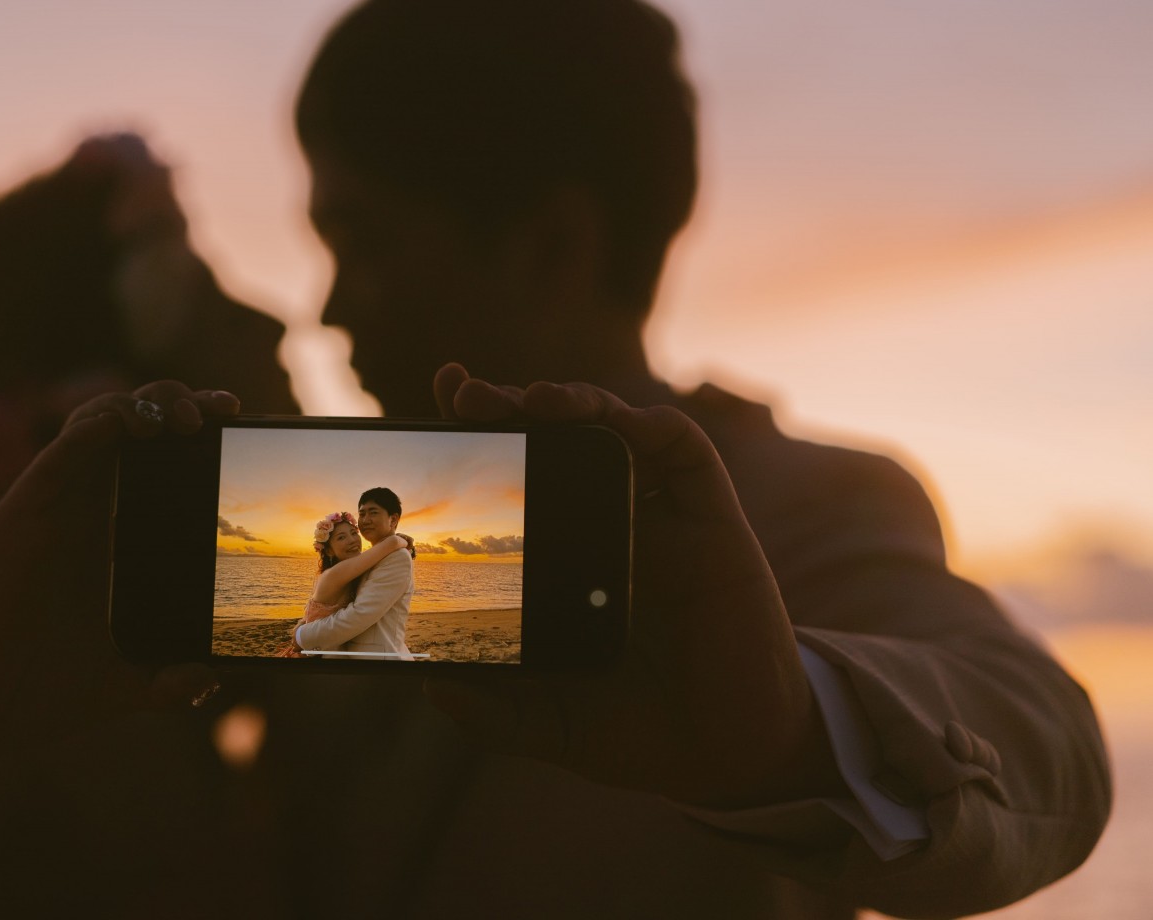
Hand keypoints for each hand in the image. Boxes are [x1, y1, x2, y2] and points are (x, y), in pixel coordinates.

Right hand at [0, 380, 233, 754]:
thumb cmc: (44, 695)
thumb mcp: (126, 686)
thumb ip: (168, 682)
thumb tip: (209, 679)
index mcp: (104, 537)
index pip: (149, 457)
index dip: (187, 427)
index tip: (233, 415)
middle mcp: (76, 513)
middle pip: (124, 428)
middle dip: (172, 403)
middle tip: (216, 411)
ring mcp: (44, 514)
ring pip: (88, 428)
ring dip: (134, 407)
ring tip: (175, 419)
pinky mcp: (13, 523)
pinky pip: (52, 462)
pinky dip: (86, 436)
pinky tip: (120, 427)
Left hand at [427, 364, 841, 807]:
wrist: (725, 758)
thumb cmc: (639, 732)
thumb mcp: (551, 722)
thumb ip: (494, 713)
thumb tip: (430, 690)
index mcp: (571, 558)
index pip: (524, 476)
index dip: (488, 435)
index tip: (443, 406)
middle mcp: (614, 526)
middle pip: (562, 441)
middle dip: (514, 406)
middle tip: (467, 396)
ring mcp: (664, 521)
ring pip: (619, 431)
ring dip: (577, 402)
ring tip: (532, 400)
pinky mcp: (714, 525)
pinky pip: (687, 452)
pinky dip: (651, 425)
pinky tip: (617, 422)